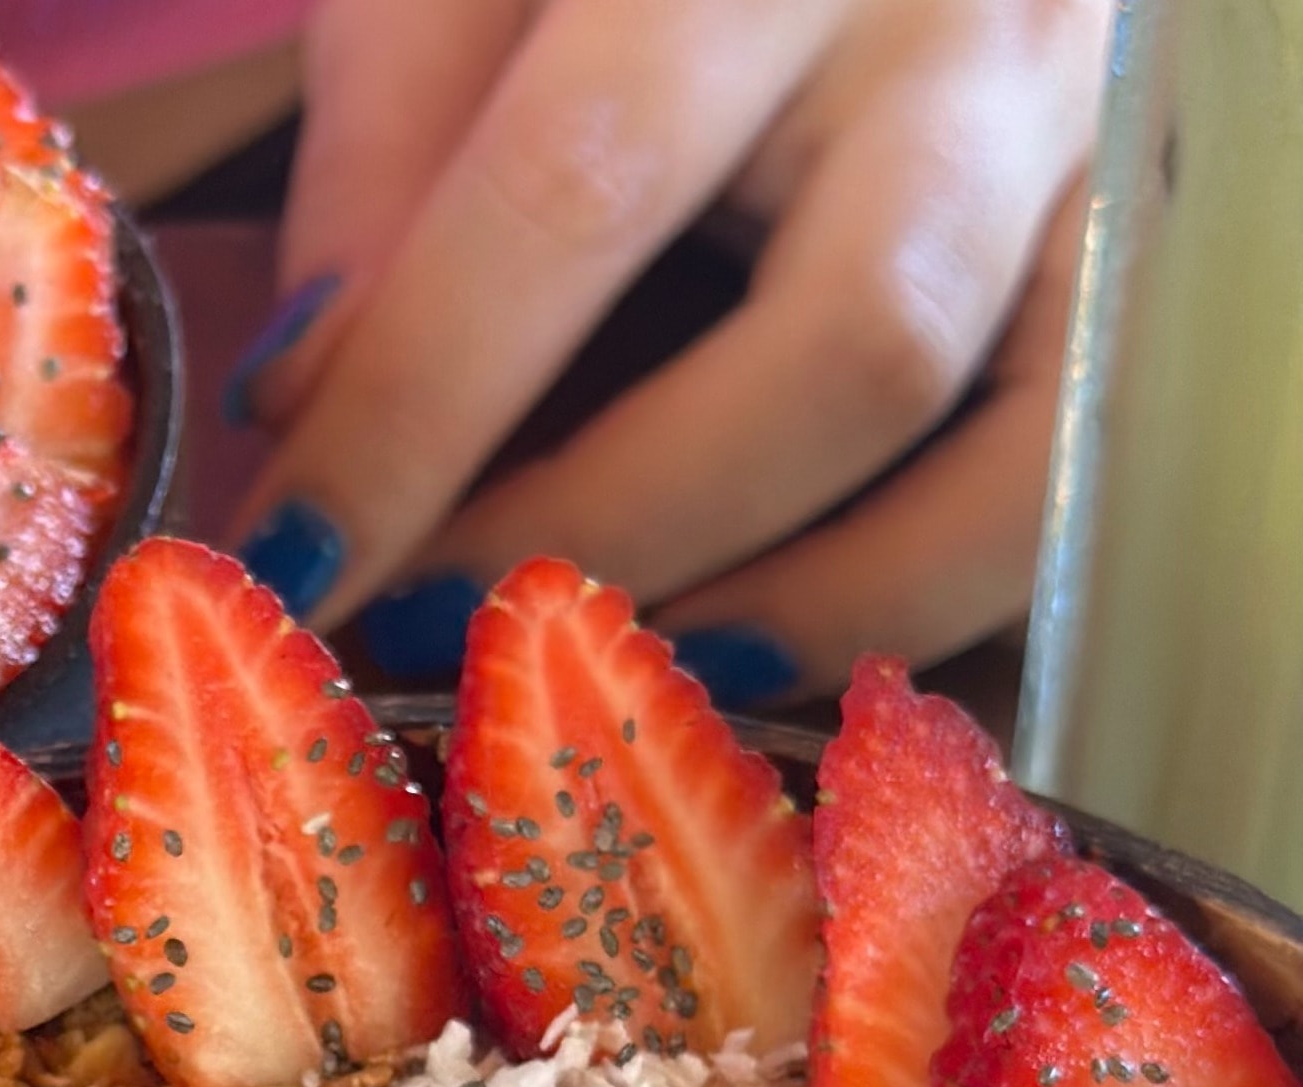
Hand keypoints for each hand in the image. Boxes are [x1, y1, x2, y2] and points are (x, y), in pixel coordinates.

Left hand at [226, 0, 1105, 703]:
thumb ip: (382, 156)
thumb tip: (306, 407)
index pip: (582, 186)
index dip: (420, 406)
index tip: (292, 560)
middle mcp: (977, 29)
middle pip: (846, 346)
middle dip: (616, 531)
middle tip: (439, 626)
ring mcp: (1098, 147)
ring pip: (1012, 446)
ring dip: (804, 607)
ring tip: (622, 674)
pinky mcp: (1142, 245)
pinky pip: (1074, 477)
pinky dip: (927, 603)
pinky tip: (760, 646)